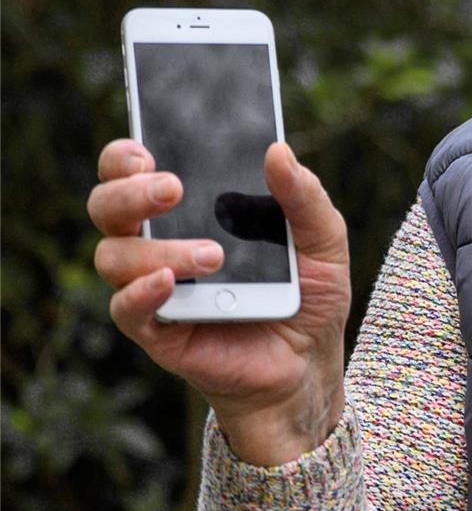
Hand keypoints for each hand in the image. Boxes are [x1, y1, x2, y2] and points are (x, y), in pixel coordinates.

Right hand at [88, 139, 351, 465]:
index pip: (134, 172)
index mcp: (191, 211)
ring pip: (115, 256)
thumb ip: (304, 196)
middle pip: (109, 207)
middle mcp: (161, 243)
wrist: (311, 362)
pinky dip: (141, 293)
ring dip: (158, 249)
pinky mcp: (159, 331)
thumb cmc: (309, 292)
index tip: (145, 149)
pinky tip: (169, 283)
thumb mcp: (323, 239)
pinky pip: (126, 309)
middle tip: (173, 188)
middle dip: (129, 191)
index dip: (125, 156)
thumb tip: (278, 151)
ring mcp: (156, 288)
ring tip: (213, 257)